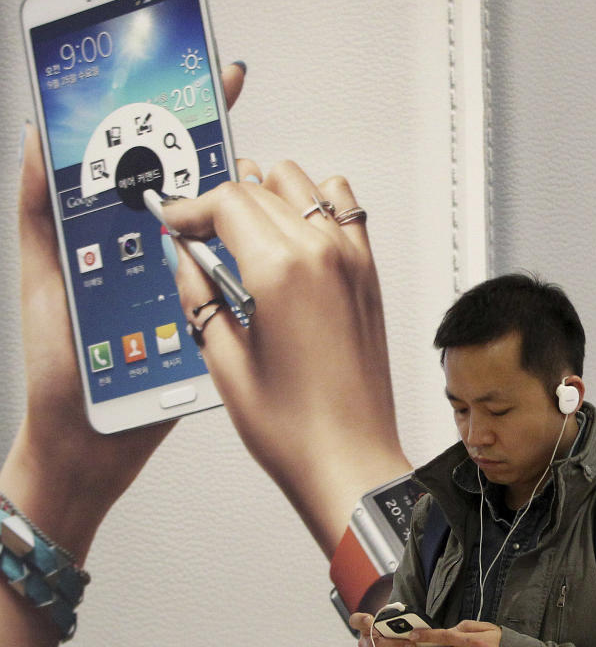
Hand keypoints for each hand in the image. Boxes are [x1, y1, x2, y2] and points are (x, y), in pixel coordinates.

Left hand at [2, 64, 246, 554]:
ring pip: (215, 231)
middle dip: (204, 139)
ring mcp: (182, 286)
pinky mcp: (207, 320)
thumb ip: (39, 212)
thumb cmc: (58, 370)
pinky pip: (229, 283)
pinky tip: (257, 236)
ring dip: (232, 198)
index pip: (144, 163)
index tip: (194, 74)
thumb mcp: (42, 280)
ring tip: (242, 158)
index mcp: (112, 237)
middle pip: (187, 187)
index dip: (168, 117)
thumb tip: (40, 138)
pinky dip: (246, 259)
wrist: (88, 445)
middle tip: (222, 95)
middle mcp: (151, 254)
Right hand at [159, 160, 407, 555]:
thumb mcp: (224, 359)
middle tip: (198, 236)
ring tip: (242, 233)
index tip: (175, 223)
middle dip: (221, 205)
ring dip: (268, 197)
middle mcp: (323, 254)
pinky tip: (291, 239)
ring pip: (305, 187)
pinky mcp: (368, 276)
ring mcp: (352, 261)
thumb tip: (184, 258)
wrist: (349, 459)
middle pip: (262, 189)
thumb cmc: (296, 428)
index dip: (191, 208)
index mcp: (282, 269)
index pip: (227, 201)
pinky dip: (316, 207)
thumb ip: (198, 295)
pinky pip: (345, 211)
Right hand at [349, 612, 416, 646]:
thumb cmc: (391, 635)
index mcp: (366, 628)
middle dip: (395, 646)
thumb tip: (409, 624)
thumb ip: (396, 623)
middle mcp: (363, 642)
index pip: (356, 621)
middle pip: (373, 644)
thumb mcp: (392, 627)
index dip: (361, 620)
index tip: (368, 619)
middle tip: (411, 646)